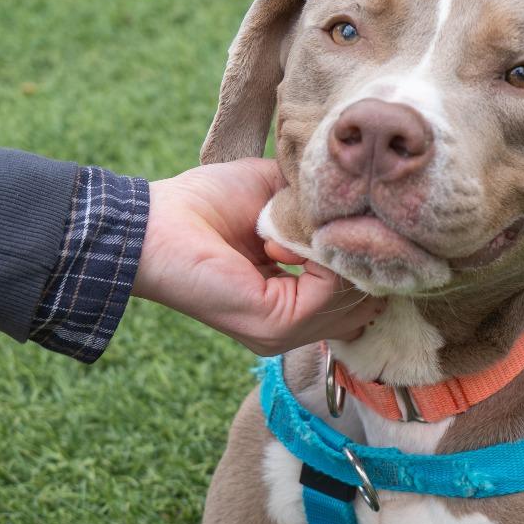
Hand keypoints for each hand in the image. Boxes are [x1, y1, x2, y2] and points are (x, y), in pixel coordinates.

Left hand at [134, 159, 382, 353]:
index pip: (359, 292)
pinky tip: (277, 239)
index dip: (365, 252)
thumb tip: (361, 200)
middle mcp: (298, 323)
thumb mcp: (278, 193)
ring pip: (354, 294)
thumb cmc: (207, 204)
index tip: (354, 217)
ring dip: (332, 247)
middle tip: (333, 219)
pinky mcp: (280, 324)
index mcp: (298, 298)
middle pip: (366, 299)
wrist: (157, 223)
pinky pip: (330, 288)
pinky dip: (312, 253)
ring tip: (291, 226)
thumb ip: (320, 204)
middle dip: (359, 252)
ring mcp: (290, 330)